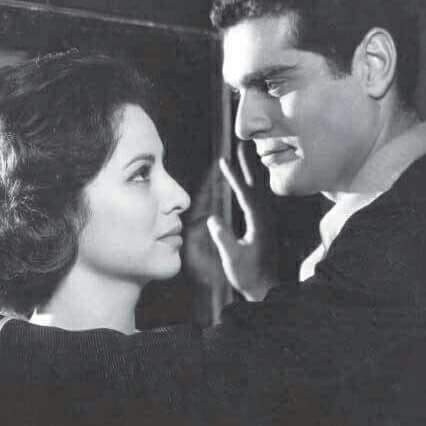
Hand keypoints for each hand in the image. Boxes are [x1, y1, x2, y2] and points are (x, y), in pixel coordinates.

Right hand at [207, 142, 280, 300]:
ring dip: (251, 172)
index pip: (245, 195)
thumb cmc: (249, 276)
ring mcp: (266, 221)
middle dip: (247, 165)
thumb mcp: (233, 259)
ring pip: (259, 190)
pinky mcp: (264, 225)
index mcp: (258, 224)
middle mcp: (265, 219)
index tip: (224, 161)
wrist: (266, 288)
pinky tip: (247, 183)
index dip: (234, 177)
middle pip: (256, 186)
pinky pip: (258, 199)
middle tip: (241, 146)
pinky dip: (251, 186)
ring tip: (244, 157)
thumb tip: (212, 219)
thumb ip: (224, 239)